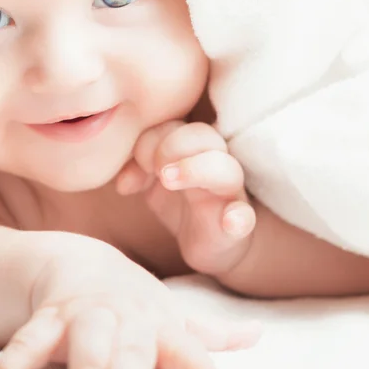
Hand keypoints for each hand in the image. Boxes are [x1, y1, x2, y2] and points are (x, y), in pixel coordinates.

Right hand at [0, 240, 259, 368]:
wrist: (80, 261)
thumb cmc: (132, 300)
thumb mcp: (168, 312)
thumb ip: (207, 332)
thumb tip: (257, 336)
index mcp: (154, 318)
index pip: (180, 342)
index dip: (196, 364)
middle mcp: (120, 314)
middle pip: (127, 342)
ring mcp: (81, 313)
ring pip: (81, 337)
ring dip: (79, 367)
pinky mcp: (46, 318)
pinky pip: (24, 343)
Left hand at [116, 121, 255, 276]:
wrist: (211, 242)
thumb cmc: (181, 203)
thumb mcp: (152, 184)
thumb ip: (137, 171)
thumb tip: (123, 182)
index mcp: (192, 149)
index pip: (174, 125)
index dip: (150, 140)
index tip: (138, 166)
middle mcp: (215, 164)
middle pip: (203, 135)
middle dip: (172, 145)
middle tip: (155, 169)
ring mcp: (229, 194)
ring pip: (227, 170)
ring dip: (196, 169)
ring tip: (168, 180)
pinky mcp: (236, 227)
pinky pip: (246, 218)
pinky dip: (239, 218)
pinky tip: (230, 222)